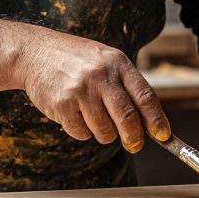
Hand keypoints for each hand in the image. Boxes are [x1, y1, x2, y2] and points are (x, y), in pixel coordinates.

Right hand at [14, 30, 169, 151]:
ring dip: (105, 134)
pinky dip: (82, 131)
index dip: (157, 120)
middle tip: (134, 144)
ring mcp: (80, 90)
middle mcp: (100, 76)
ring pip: (105, 131)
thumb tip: (148, 122)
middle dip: (134, 138)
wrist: (34, 52)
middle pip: (127, 118)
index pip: (145, 96)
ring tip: (95, 118)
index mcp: (117, 63)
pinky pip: (82, 133)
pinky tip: (75, 115)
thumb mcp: (106, 61)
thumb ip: (126, 86)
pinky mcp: (61, 105)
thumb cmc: (76, 60)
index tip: (164, 135)